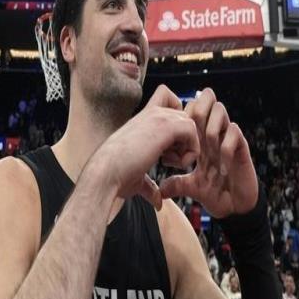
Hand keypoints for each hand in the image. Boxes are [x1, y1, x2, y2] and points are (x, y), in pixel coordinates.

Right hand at [90, 85, 199, 208]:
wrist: (106, 174)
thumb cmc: (116, 176)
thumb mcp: (137, 177)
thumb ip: (150, 185)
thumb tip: (158, 201)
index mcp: (143, 120)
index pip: (167, 98)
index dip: (177, 118)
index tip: (170, 145)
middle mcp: (151, 114)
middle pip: (183, 113)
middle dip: (184, 138)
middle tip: (170, 159)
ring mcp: (157, 117)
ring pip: (190, 122)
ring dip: (188, 145)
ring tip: (171, 163)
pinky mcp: (165, 126)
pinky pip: (192, 131)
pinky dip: (190, 150)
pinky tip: (174, 164)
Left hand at [159, 88, 257, 217]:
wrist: (235, 208)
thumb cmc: (214, 192)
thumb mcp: (189, 187)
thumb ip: (176, 183)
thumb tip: (159, 188)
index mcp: (199, 136)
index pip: (191, 108)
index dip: (181, 115)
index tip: (174, 140)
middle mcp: (214, 132)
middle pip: (206, 98)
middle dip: (196, 111)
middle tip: (191, 136)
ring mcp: (228, 137)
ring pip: (220, 109)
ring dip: (209, 128)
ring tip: (207, 152)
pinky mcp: (242, 147)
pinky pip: (235, 132)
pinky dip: (225, 147)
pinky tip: (221, 166)